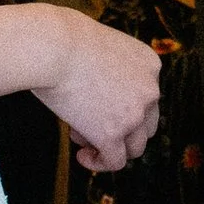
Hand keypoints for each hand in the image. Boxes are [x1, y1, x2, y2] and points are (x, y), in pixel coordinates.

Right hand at [31, 7, 161, 172]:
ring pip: (134, 148)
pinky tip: (81, 156)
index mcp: (150, 64)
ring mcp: (134, 114)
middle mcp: (150, 90)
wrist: (53, 45)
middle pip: (146, 125)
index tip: (96, 104)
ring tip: (80, 135)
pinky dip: (99, 163)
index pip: (147, 97)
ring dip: (110, 147)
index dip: (122, 106)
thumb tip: (101, 103)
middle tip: (88, 123)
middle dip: (120, 129)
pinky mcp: (112, 134)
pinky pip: (114, 162)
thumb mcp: (103, 48)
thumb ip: (111, 72)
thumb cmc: (64, 40)